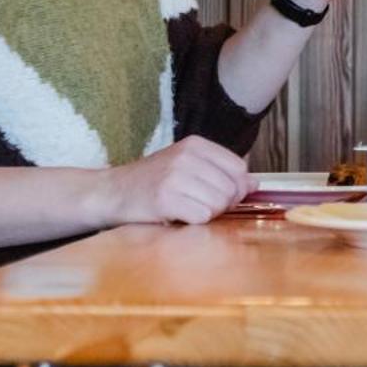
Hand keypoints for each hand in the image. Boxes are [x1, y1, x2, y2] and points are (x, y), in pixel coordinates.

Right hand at [95, 136, 251, 225]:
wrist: (112, 192)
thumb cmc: (153, 181)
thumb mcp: (186, 166)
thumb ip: (220, 172)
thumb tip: (254, 184)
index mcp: (195, 144)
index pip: (239, 168)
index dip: (235, 187)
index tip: (218, 194)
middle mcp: (186, 157)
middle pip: (231, 189)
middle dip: (221, 204)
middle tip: (197, 204)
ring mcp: (175, 176)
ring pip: (218, 204)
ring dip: (207, 214)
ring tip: (186, 208)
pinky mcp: (166, 199)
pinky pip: (202, 216)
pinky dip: (193, 221)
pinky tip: (177, 215)